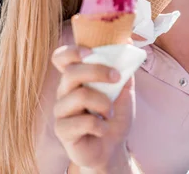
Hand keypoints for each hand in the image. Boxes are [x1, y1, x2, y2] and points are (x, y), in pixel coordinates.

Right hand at [51, 45, 134, 170]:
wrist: (112, 148)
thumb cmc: (113, 116)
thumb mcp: (124, 90)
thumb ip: (124, 68)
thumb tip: (127, 40)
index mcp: (76, 78)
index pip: (61, 57)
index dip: (72, 51)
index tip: (90, 51)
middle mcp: (64, 91)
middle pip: (71, 72)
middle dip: (98, 71)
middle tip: (116, 78)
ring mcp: (61, 111)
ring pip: (80, 96)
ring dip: (103, 103)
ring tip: (110, 113)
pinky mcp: (62, 130)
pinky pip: (82, 121)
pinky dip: (100, 125)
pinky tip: (102, 129)